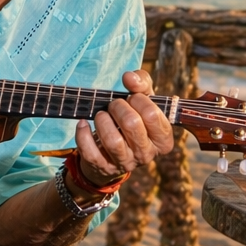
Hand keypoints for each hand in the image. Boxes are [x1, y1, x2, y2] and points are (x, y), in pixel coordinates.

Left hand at [73, 69, 174, 194]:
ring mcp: (125, 163)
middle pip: (132, 124)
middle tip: (114, 105)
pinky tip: (84, 123)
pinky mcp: (103, 167)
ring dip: (102, 120)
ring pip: (113, 140)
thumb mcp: (143, 99)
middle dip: (118, 107)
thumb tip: (129, 78)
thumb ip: (142, 83)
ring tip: (102, 115)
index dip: (139, 100)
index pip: (152, 114)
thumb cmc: (134, 118)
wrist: (113, 148)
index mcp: (162, 140)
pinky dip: (83, 133)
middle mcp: (146, 155)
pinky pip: (90, 151)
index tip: (133, 98)